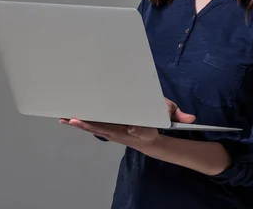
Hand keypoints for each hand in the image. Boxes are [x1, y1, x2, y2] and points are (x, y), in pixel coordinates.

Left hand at [59, 98, 195, 147]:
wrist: (150, 139)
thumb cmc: (156, 121)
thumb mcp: (169, 116)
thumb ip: (176, 114)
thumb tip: (189, 118)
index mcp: (134, 127)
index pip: (124, 127)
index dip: (112, 127)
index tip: (105, 123)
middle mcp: (120, 130)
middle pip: (101, 127)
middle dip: (87, 123)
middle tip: (72, 118)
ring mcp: (111, 130)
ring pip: (93, 126)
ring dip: (78, 122)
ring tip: (63, 118)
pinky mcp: (106, 128)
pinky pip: (91, 124)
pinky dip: (79, 122)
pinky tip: (67, 118)